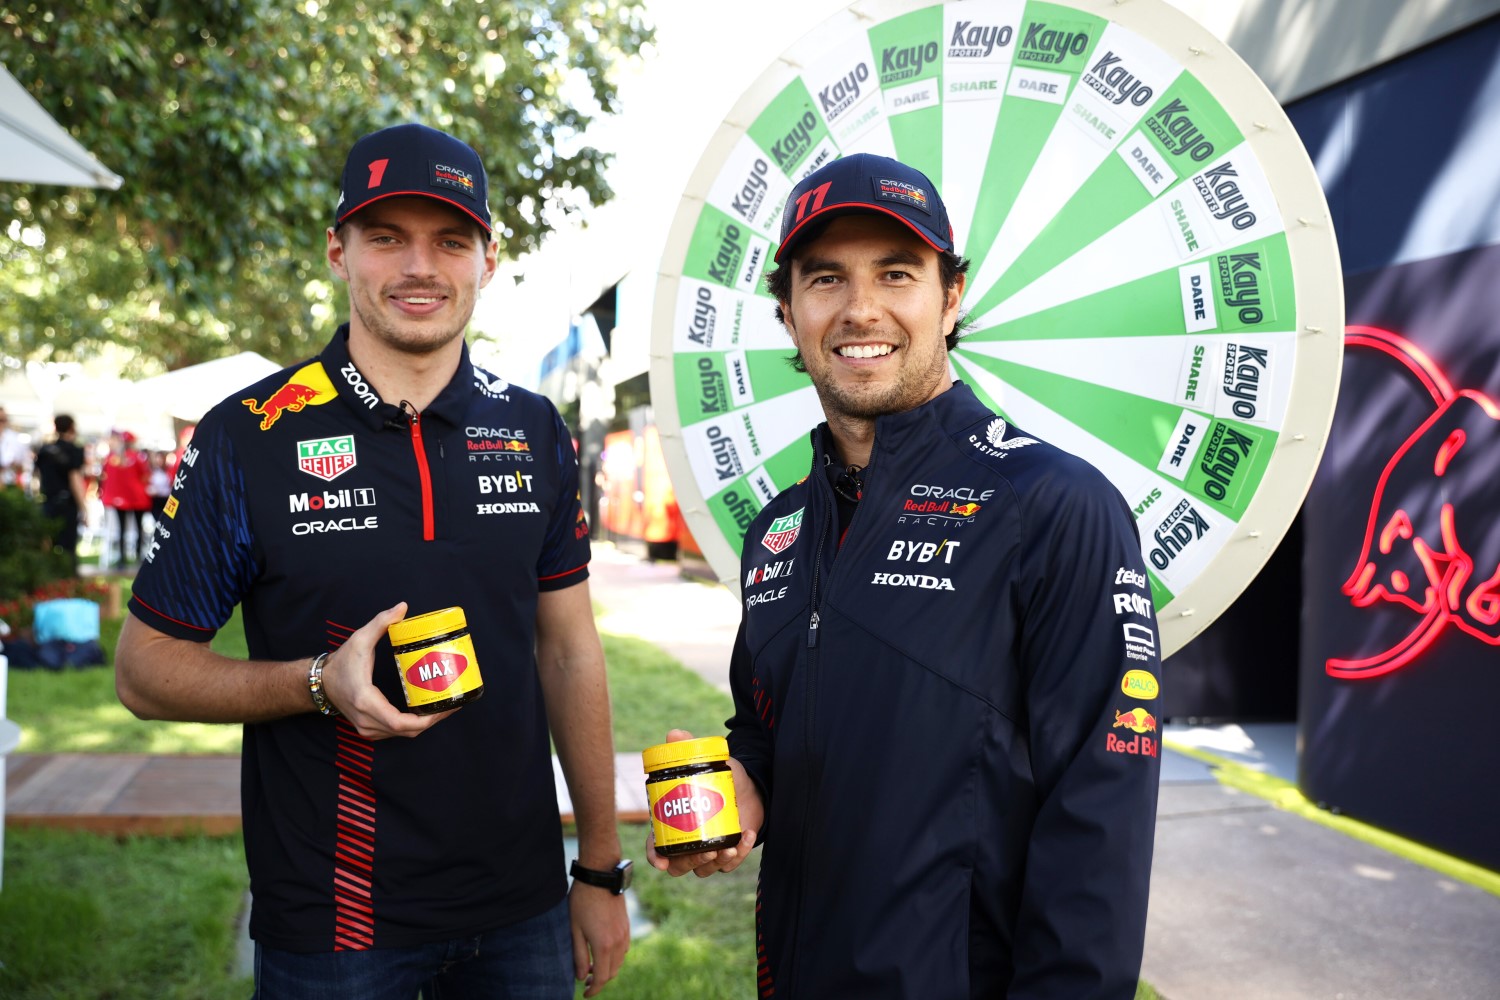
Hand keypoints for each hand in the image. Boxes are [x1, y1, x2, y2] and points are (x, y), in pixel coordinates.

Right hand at [319, 602, 455, 739]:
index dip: (426, 719)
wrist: (321, 683)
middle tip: (453, 704)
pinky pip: (397, 732)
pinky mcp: (370, 730)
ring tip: (445, 706)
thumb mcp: (359, 639)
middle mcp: (367, 721)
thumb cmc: (340, 664)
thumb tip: (403, 608)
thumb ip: (380, 622)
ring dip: (426, 723)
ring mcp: (368, 729)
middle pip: (408, 731)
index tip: (444, 707)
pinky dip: (414, 724)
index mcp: (366, 701)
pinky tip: (428, 710)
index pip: (400, 722)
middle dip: (434, 719)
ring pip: (404, 734)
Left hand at [569, 879, 629, 996]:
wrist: (600, 875)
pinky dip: (614, 957)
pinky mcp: (626, 925)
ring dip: (608, 968)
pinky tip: (603, 951)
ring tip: (592, 966)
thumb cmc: (582, 901)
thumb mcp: (575, 929)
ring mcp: (625, 933)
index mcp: (604, 945)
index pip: (602, 977)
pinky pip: (624, 949)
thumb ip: (579, 955)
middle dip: (600, 980)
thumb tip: (582, 977)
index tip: (585, 993)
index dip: (594, 989)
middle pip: (613, 972)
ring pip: (620, 961)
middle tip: (586, 981)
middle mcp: (618, 942)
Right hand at [644, 729, 763, 877]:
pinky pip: (730, 864)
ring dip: (716, 863)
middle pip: (678, 865)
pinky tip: (748, 835)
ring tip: (730, 848)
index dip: (654, 855)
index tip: (661, 861)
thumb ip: (688, 747)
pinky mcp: (729, 852)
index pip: (656, 846)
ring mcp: (708, 849)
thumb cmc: (720, 776)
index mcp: (673, 823)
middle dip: (690, 862)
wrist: (750, 785)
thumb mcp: (706, 760)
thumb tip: (674, 734)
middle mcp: (687, 840)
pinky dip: (740, 854)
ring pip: (703, 870)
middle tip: (707, 852)